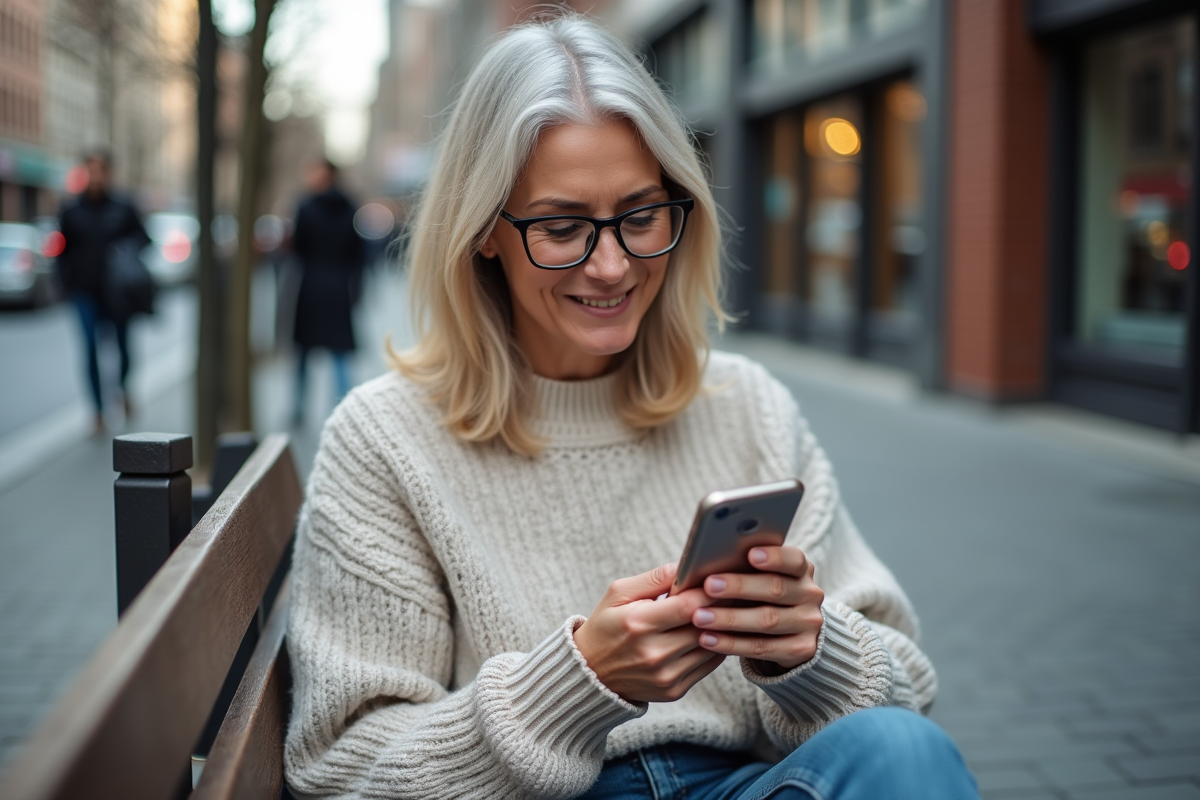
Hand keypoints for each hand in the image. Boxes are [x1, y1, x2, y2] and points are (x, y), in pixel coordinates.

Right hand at [573, 563, 726, 703]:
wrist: (590, 672)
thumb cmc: (606, 625)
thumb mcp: (619, 593)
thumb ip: (654, 578)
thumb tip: (686, 567)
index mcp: (639, 624)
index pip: (689, 606)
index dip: (709, 592)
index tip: (721, 580)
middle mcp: (654, 653)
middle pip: (705, 626)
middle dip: (721, 607)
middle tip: (732, 591)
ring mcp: (665, 676)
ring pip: (712, 647)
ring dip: (722, 628)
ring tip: (728, 610)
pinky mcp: (674, 691)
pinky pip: (708, 666)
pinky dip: (715, 647)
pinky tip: (715, 633)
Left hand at [691, 546, 824, 672]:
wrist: (792, 635)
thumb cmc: (763, 597)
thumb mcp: (762, 579)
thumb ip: (745, 569)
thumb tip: (706, 562)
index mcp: (801, 570)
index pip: (793, 559)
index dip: (774, 557)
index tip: (750, 554)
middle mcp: (810, 595)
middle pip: (776, 588)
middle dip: (739, 587)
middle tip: (709, 586)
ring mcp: (809, 624)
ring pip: (767, 620)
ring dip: (729, 619)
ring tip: (699, 617)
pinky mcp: (801, 650)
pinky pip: (762, 648)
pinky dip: (731, 644)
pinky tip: (708, 639)